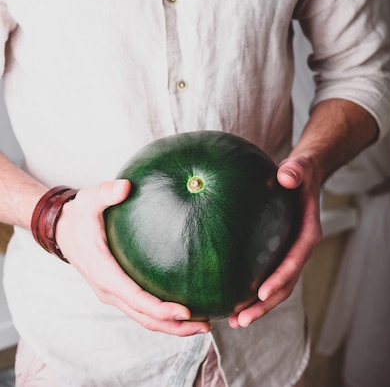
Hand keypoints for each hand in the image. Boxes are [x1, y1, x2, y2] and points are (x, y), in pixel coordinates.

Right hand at [55, 180, 210, 336]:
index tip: (185, 311)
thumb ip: (106, 192)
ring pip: (143, 317)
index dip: (160, 308)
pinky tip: (184, 307)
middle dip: (174, 325)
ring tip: (202, 323)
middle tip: (205, 325)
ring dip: (171, 325)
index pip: (136, 298)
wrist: (61, 230)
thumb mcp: (88, 200)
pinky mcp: (117, 290)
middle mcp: (108, 289)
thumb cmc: (78, 216)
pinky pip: (141, 308)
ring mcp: (113, 292)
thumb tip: (124, 186)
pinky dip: (162, 314)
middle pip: (144, 317)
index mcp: (104, 273)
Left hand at [228, 154, 322, 328]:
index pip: (295, 260)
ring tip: (234, 321)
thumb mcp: (299, 168)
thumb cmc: (300, 172)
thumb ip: (294, 171)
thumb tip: (285, 176)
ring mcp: (288, 253)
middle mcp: (299, 248)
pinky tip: (229, 297)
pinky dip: (251, 290)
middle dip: (265, 305)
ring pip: (275, 286)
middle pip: (285, 284)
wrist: (304, 176)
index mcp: (308, 233)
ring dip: (258, 306)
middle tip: (241, 320)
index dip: (280, 278)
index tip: (261, 293)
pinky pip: (265, 275)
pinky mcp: (277, 252)